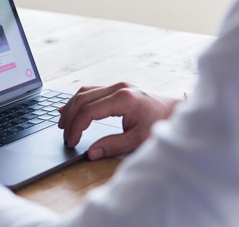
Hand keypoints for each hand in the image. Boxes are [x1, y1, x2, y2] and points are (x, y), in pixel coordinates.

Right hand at [58, 82, 177, 159]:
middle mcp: (118, 88)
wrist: (176, 112)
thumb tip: (91, 153)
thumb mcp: (138, 140)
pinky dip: (79, 100)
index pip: (89, 111)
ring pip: (84, 92)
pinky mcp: (117, 88)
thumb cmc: (160, 125)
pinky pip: (91, 91)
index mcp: (123, 99)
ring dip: (71, 107)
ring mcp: (117, 86)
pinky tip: (69, 109)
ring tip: (62, 124)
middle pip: (82, 99)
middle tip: (65, 136)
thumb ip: (113, 146)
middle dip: (70, 119)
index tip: (71, 141)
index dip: (76, 127)